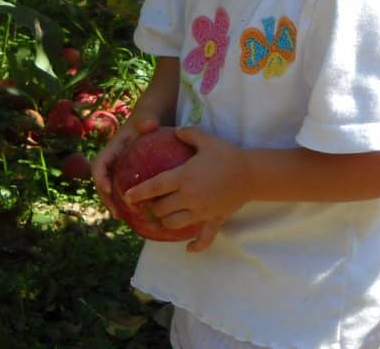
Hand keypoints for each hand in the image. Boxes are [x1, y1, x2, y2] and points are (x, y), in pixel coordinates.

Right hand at [91, 114, 159, 218]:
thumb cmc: (150, 116)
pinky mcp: (130, 173)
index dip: (100, 178)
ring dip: (115, 204)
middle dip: (106, 199)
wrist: (154, 117)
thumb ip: (148, 119)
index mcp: (113, 148)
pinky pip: (124, 189)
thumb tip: (148, 124)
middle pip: (102, 182)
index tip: (109, 190)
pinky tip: (139, 214)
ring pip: (111, 189)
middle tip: (117, 214)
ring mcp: (120, 167)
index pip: (99, 164)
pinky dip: (127, 201)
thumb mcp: (149, 115)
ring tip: (124, 219)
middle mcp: (113, 160)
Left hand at [123, 127, 249, 251]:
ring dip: (166, 222)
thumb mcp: (206, 139)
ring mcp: (201, 211)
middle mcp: (190, 197)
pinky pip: (203, 238)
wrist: (251, 173)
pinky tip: (188, 248)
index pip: (155, 187)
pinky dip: (195, 245)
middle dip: (151, 208)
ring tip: (163, 217)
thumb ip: (188, 133)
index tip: (127, 196)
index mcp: (184, 177)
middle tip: (149, 204)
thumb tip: (174, 130)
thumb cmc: (227, 154)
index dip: (139, 193)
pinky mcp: (214, 220)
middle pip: (161, 209)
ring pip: (175, 224)